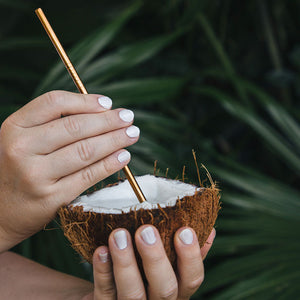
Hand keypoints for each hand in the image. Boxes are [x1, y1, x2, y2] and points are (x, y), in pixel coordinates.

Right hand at [0, 91, 139, 251]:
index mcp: (14, 127)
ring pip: (85, 150)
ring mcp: (36, 175)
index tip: (108, 103)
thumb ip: (52, 124)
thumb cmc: (18, 170)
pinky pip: (88, 176)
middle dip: (108, 120)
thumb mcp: (24, 141)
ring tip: (132, 134)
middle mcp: (21, 148)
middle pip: (75, 126)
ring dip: (115, 140)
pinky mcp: (51, 198)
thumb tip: (99, 112)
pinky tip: (124, 156)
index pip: (54, 103)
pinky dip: (110, 164)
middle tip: (129, 117)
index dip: (86, 100)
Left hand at [84, 226, 215, 299]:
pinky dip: (103, 271)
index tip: (184, 230)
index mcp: (176, 290)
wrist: (111, 291)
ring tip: (118, 234)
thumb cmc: (144, 271)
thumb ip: (185, 252)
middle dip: (156, 259)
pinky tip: (101, 250)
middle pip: (165, 290)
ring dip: (126, 263)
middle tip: (146, 230)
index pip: (192, 279)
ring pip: (133, 294)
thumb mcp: (169, 264)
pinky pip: (104, 293)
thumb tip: (209, 229)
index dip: (191, 257)